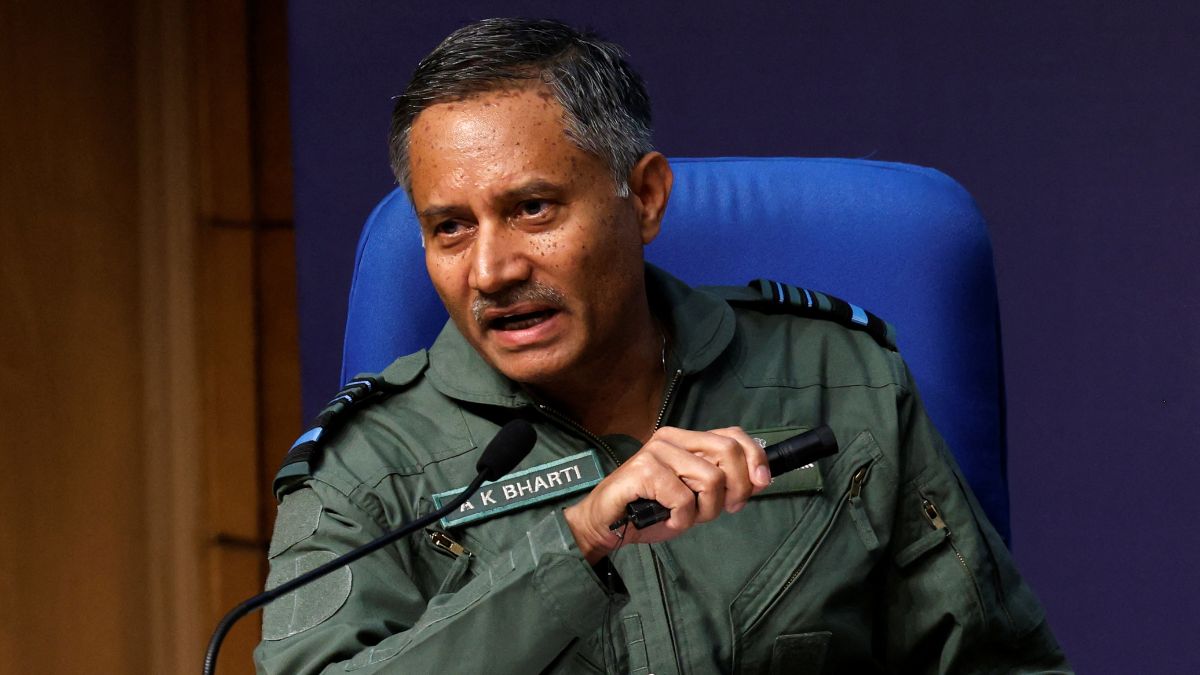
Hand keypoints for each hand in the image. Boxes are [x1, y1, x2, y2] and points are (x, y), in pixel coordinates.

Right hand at [563, 426, 770, 563]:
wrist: (605, 523)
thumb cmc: (650, 509)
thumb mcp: (695, 495)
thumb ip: (722, 483)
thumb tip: (760, 479)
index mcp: (686, 439)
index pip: (733, 435)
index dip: (756, 457)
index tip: (762, 483)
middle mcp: (672, 438)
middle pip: (729, 451)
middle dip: (737, 487)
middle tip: (725, 509)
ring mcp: (657, 451)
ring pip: (711, 479)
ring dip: (706, 510)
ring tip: (685, 516)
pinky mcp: (644, 470)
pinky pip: (685, 498)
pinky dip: (682, 519)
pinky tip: (667, 518)